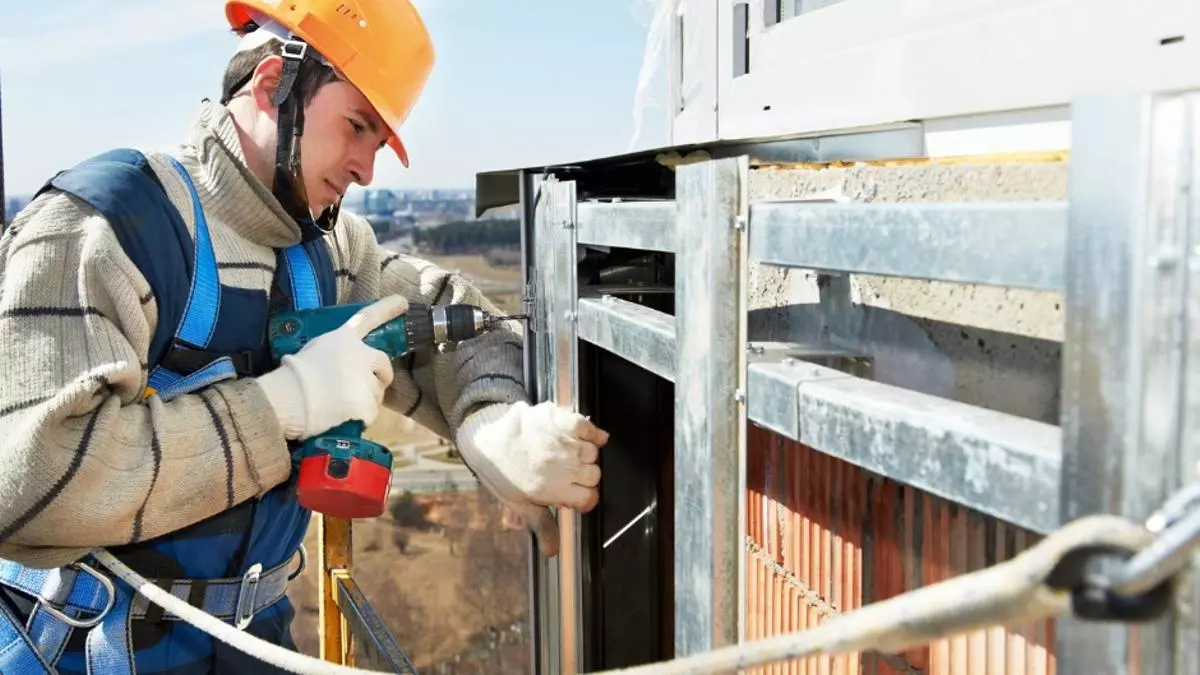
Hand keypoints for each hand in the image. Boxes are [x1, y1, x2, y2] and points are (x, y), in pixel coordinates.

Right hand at [256, 295, 408, 439]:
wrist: (288, 398)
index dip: (387, 309)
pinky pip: (371, 413)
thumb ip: (335, 353)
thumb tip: (342, 367)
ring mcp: (365, 379)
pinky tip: (343, 417)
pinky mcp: (366, 403)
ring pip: (376, 393)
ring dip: (365, 401)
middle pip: (383, 364)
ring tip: (341, 406)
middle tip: (368, 389)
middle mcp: (360, 355)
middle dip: (381, 377)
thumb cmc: (293, 376)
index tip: (403, 302)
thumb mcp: (313, 351)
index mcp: (344, 339)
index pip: (368, 318)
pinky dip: (361, 418)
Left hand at [455, 401, 608, 556]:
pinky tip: (583, 435)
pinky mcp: (560, 420)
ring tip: (566, 454)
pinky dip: (591, 432)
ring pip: (593, 453)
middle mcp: (560, 467)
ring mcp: (562, 442)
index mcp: (551, 489)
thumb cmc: (502, 474)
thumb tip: (553, 552)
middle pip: (594, 475)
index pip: (589, 498)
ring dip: (585, 454)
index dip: (584, 498)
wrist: (487, 441)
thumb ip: (543, 526)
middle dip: (583, 476)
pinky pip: (587, 427)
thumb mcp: (521, 505)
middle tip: (566, 473)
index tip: (575, 494)